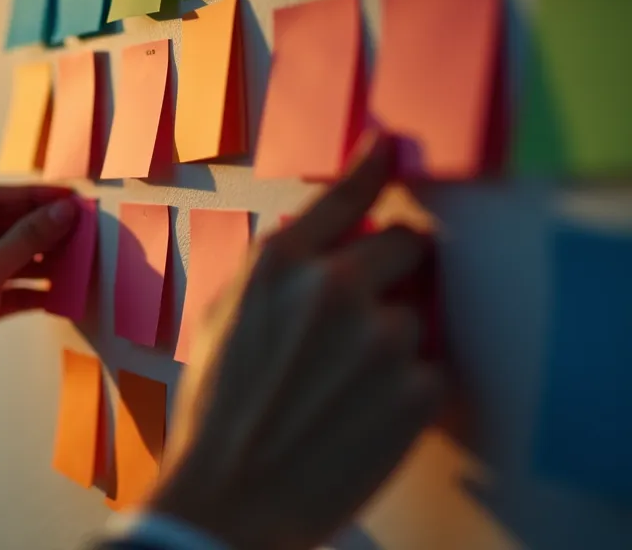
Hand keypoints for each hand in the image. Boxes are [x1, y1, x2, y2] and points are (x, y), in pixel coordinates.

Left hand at [0, 185, 79, 476]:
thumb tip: (64, 211)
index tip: (71, 198)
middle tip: (82, 224)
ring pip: (10, 255)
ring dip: (43, 257)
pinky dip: (36, 286)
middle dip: (42, 226)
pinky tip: (63, 288)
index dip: (33, 196)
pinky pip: (11, 285)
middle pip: (3, 225)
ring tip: (79, 254)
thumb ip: (26, 239)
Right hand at [147, 134, 445, 549]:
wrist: (230, 498)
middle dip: (393, 271)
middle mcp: (333, 286)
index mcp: (277, 265)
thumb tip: (321, 247)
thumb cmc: (215, 412)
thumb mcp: (221, 319)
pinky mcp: (418, 389)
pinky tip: (359, 419)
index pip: (343, 196)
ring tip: (342, 391)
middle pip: (406, 246)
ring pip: (414, 318)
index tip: (390, 145)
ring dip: (391, 344)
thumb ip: (276, 273)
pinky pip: (429, 371)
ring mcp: (382, 336)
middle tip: (360, 319)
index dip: (373, 166)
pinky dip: (405, 392)